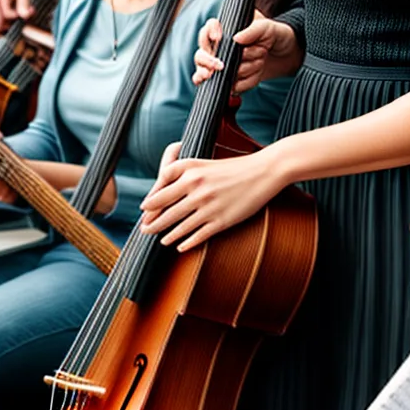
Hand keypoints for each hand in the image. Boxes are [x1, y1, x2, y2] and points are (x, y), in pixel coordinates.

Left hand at [139, 143, 282, 250]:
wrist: (265, 171)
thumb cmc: (235, 166)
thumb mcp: (206, 163)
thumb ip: (184, 172)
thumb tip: (164, 188)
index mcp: (191, 172)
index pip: (159, 192)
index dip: (148, 204)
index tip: (145, 211)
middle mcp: (196, 190)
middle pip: (164, 212)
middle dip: (151, 223)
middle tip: (145, 229)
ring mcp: (208, 207)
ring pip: (178, 227)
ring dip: (167, 236)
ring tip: (162, 239)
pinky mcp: (221, 221)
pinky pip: (197, 237)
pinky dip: (186, 244)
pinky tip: (181, 247)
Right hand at [192, 12, 300, 92]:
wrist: (289, 56)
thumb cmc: (277, 35)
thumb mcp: (269, 27)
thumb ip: (254, 30)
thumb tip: (236, 39)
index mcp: (227, 30)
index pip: (208, 29)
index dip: (209, 33)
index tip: (218, 37)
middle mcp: (221, 48)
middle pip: (200, 56)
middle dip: (209, 61)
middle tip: (221, 65)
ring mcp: (225, 66)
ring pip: (214, 74)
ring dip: (240, 70)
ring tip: (260, 61)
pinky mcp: (232, 81)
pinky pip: (228, 87)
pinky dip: (243, 83)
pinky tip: (256, 75)